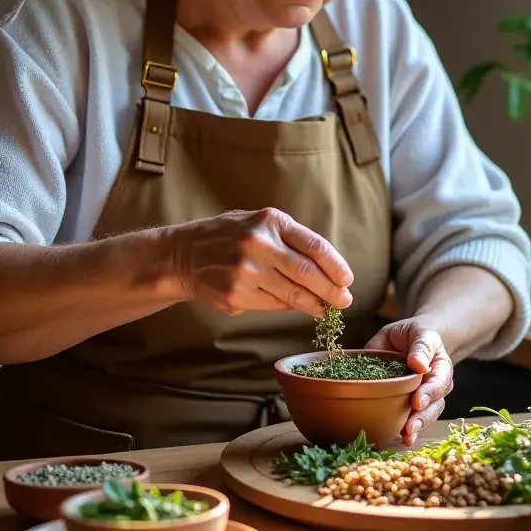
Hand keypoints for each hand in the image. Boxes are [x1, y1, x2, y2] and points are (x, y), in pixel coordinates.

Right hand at [171, 208, 353, 317]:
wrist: (183, 255)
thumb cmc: (229, 237)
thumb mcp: (259, 224)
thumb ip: (290, 242)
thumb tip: (326, 273)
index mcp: (270, 221)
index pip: (315, 246)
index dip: (337, 266)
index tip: (347, 280)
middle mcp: (259, 244)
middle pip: (308, 274)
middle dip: (332, 291)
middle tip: (344, 301)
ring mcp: (246, 271)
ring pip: (293, 294)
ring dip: (315, 304)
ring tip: (326, 308)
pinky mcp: (236, 295)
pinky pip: (273, 305)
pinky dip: (288, 306)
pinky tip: (296, 306)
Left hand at [364, 320, 452, 445]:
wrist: (414, 339)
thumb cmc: (414, 334)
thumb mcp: (419, 332)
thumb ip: (420, 346)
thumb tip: (418, 364)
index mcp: (441, 364)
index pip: (439, 379)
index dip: (429, 392)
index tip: (416, 401)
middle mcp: (440, 383)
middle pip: (436, 403)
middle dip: (423, 416)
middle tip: (409, 426)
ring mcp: (431, 396)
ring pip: (429, 414)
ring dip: (418, 426)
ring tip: (407, 436)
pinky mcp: (419, 405)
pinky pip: (418, 419)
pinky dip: (412, 431)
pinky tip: (404, 440)